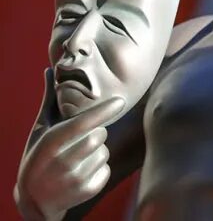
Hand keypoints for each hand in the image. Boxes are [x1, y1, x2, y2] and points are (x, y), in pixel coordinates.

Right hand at [15, 69, 123, 219]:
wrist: (34, 199)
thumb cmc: (38, 155)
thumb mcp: (40, 129)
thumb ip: (50, 100)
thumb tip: (51, 70)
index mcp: (50, 143)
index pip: (82, 123)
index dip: (102, 110)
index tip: (121, 100)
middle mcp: (62, 162)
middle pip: (99, 135)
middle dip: (95, 133)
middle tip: (80, 139)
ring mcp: (75, 179)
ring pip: (105, 151)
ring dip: (97, 151)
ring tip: (78, 157)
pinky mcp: (87, 191)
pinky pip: (107, 169)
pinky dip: (99, 168)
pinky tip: (82, 172)